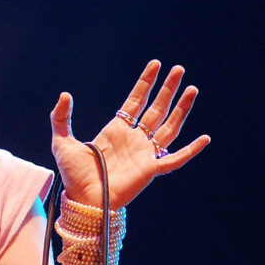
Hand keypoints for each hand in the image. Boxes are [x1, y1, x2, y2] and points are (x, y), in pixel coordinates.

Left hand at [49, 60, 210, 208]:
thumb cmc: (73, 175)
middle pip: (156, 109)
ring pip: (169, 127)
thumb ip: (60, 118)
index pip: (135, 102)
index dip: (145, 83)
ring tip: (192, 89)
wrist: (82, 199)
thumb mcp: (61, 142)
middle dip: (167, 89)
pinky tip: (204, 138)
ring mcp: (144, 154)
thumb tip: (65, 94)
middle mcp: (133, 140)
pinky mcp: (150, 170)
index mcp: (115, 131)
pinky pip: (175, 159)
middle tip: (179, 69)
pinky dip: (190, 150)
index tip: (155, 65)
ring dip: (181, 109)